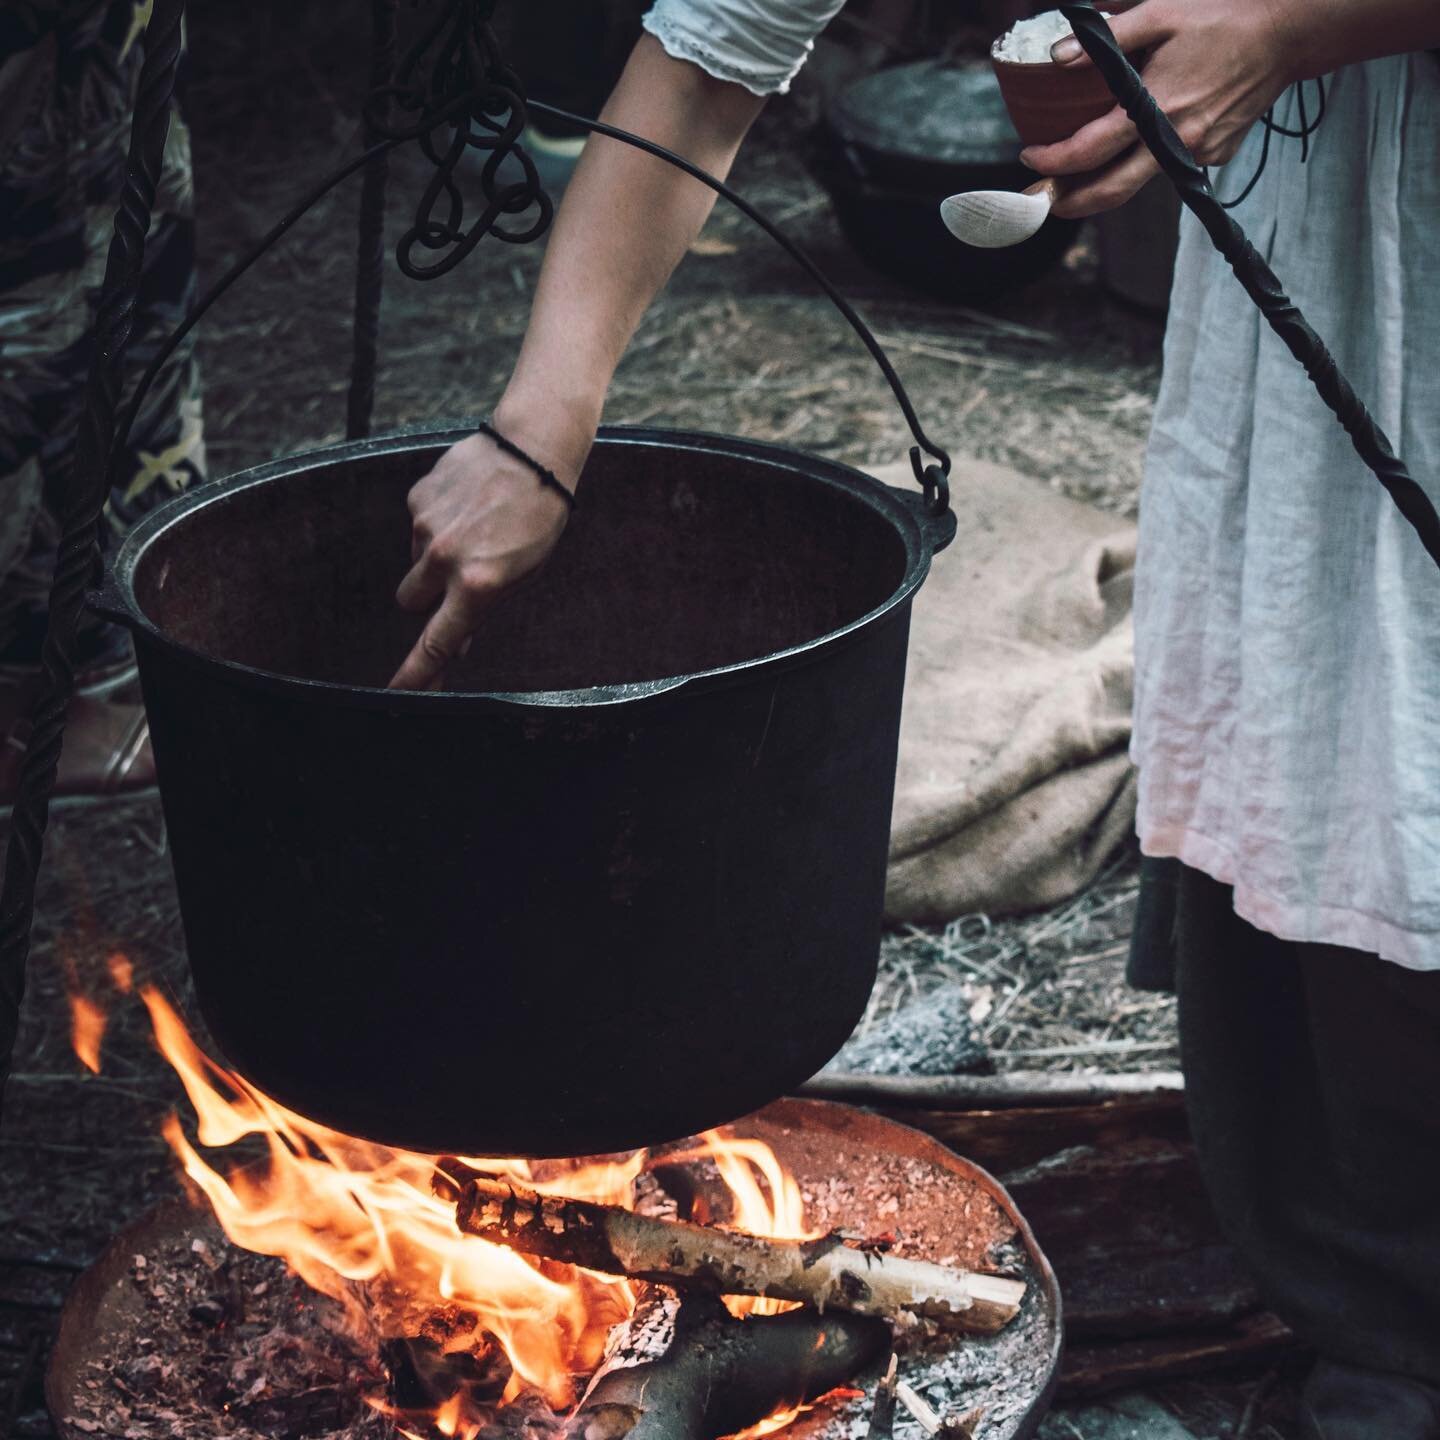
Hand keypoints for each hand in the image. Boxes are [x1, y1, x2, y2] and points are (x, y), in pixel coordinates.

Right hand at [389, 426, 583, 689]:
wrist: (532, 449)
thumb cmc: (537, 519)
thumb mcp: (522, 574)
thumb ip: (483, 608)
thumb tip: (455, 643)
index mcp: (478, 585)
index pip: (436, 642)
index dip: (416, 673)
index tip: (397, 693)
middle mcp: (445, 559)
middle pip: (409, 602)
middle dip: (426, 598)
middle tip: (458, 578)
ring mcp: (425, 527)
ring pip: (415, 562)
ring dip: (434, 557)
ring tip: (474, 529)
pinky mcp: (416, 499)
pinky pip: (418, 526)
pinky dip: (437, 523)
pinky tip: (467, 505)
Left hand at [1020, 0, 1303, 217]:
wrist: (1287, 32)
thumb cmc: (1223, 16)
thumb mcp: (1162, 12)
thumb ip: (1108, 37)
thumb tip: (1056, 58)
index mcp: (1155, 107)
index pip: (1089, 151)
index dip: (1053, 162)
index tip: (1029, 158)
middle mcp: (1176, 140)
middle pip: (1111, 191)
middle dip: (1071, 202)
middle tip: (1044, 200)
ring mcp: (1198, 153)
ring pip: (1139, 183)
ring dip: (1105, 185)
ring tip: (1076, 180)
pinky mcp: (1215, 155)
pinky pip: (1170, 166)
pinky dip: (1148, 159)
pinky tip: (1142, 141)